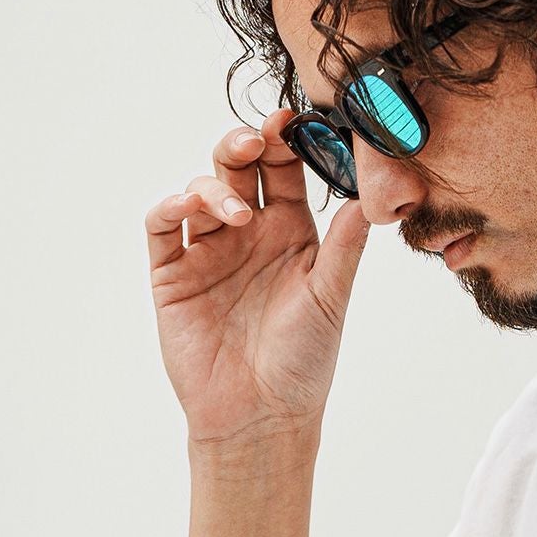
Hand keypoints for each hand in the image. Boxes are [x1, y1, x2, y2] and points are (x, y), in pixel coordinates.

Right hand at [145, 107, 370, 445]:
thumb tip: (372, 199)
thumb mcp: (331, 299)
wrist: (261, 416)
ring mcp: (209, 250)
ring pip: (201, 189)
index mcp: (291, 235)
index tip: (292, 120)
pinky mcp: (173, 272)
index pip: (284, 172)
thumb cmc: (303, 363)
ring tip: (234, 212)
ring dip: (214, 184)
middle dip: (244, 144)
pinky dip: (172, 206)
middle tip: (257, 139)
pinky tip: (191, 208)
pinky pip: (163, 225)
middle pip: (239, 167)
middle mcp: (249, 235)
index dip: (285, 142)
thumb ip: (345, 247)